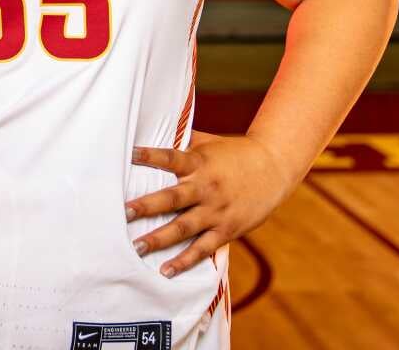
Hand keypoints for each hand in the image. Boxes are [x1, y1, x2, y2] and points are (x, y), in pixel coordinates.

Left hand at [125, 130, 296, 276]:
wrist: (274, 167)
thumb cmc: (235, 153)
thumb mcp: (209, 142)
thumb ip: (183, 141)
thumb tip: (154, 127)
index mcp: (200, 163)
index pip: (171, 157)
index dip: (151, 155)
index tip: (130, 154)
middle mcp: (206, 187)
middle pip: (173, 198)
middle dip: (147, 206)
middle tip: (124, 213)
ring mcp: (217, 211)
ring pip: (184, 227)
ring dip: (159, 238)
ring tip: (136, 248)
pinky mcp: (227, 230)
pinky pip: (203, 249)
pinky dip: (184, 261)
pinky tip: (166, 270)